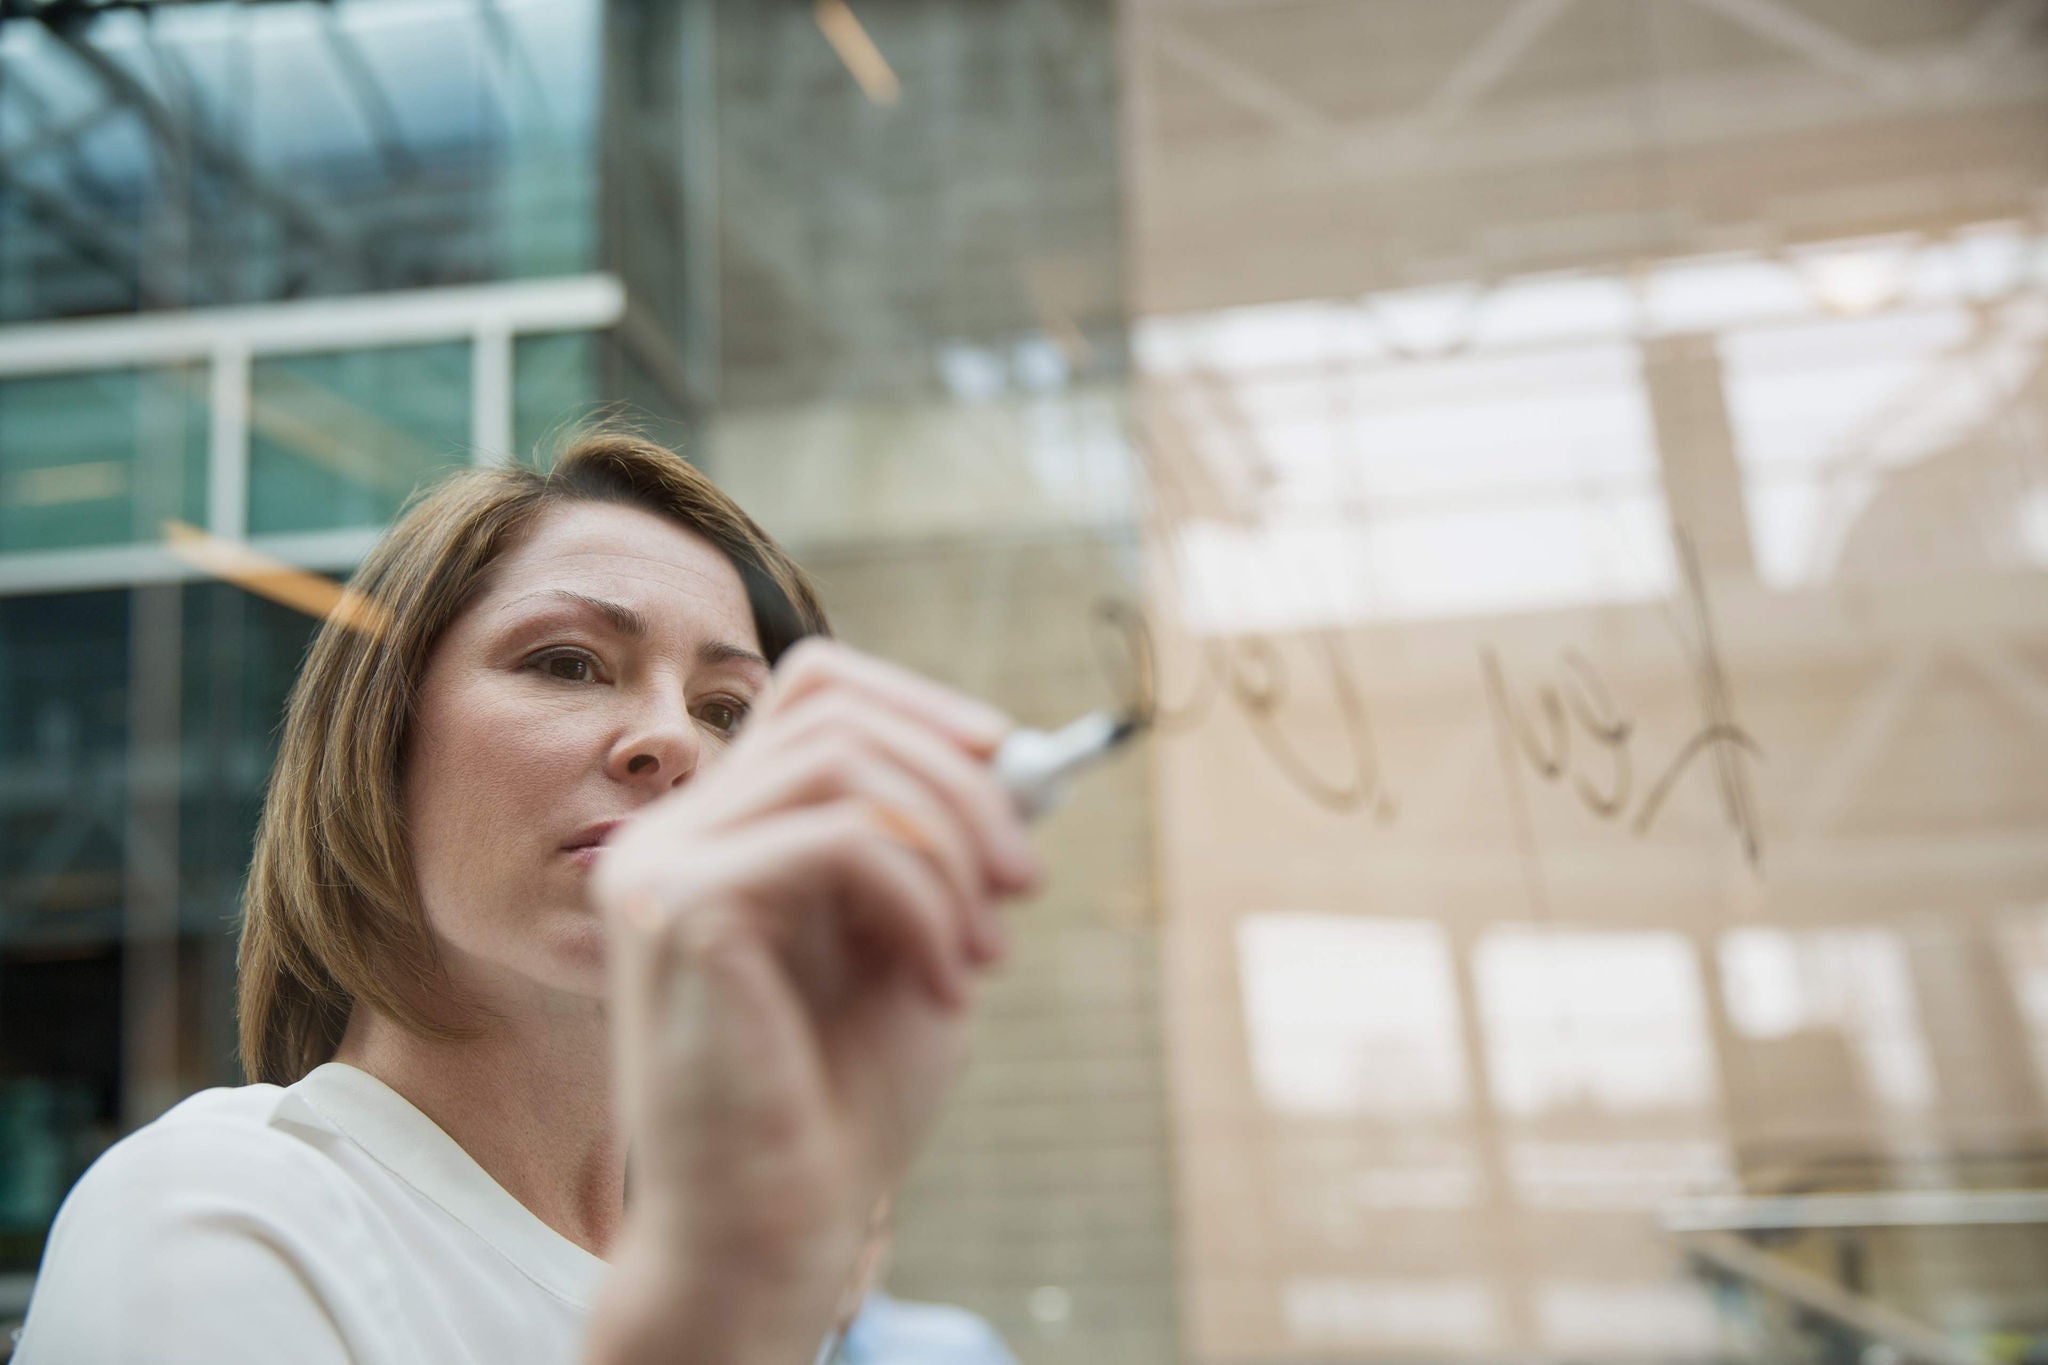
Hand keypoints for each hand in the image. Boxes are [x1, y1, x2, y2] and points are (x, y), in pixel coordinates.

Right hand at [590, 640, 1038, 1356]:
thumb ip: (943, 848)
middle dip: (960, 784)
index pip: (813, 691)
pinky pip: (838, 842)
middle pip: (834, 711)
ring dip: (951, 846)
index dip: (919, 705)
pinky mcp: (680, 910)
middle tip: (1025, 884)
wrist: (771, 1234)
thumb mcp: (914, 942)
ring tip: (989, 953)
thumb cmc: (838, 1103)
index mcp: (719, 832)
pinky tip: (948, 984)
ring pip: (842, 765)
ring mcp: (660, 865)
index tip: (1008, 762)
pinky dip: (924, 903)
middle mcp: (672, 833)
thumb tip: (1015, 757)